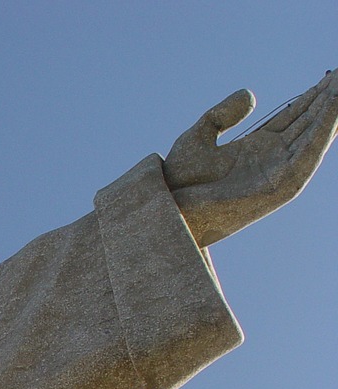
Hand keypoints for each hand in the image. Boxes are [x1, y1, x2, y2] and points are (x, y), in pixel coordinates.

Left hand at [164, 70, 337, 245]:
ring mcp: (277, 172)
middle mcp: (272, 159)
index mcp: (256, 147)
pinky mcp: (280, 186)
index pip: (293, 117)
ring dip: (332, 112)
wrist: (172, 208)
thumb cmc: (180, 181)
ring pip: (314, 137)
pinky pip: (308, 154)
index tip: (329, 76)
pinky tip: (333, 108)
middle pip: (308, 123)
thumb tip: (250, 94)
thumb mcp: (198, 138)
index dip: (312, 97)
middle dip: (328, 99)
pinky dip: (322, 131)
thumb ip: (221, 115)